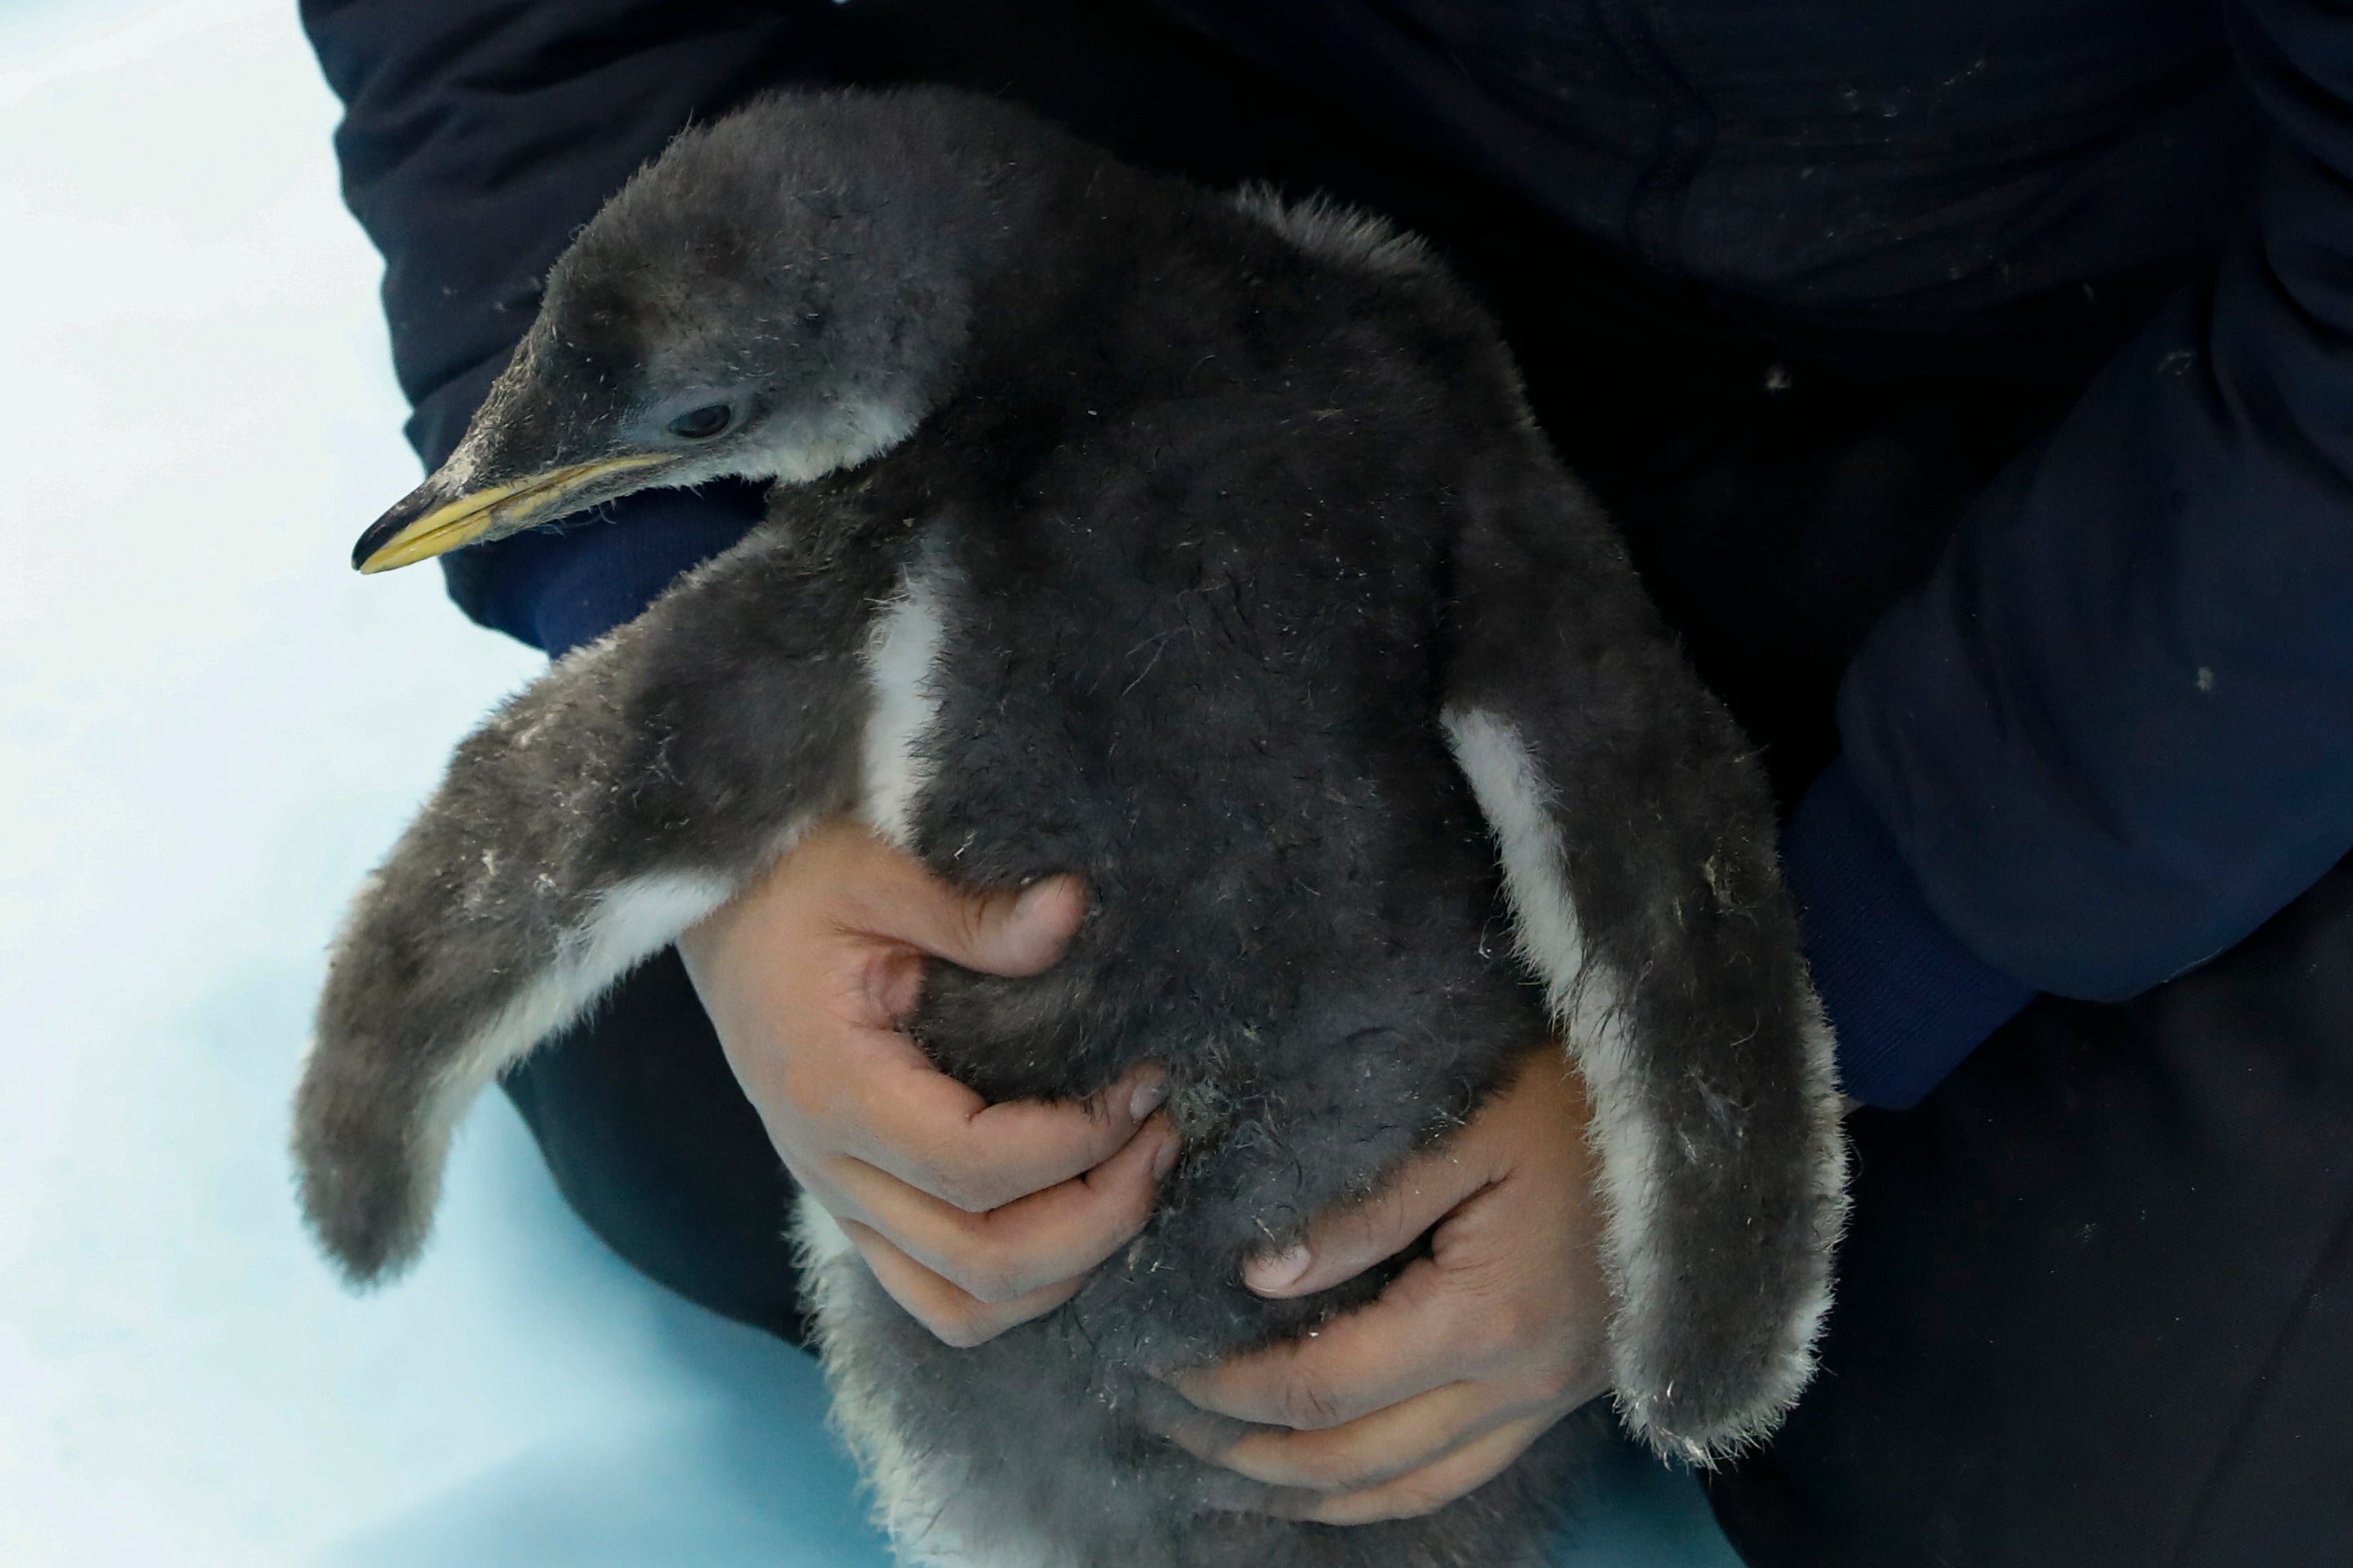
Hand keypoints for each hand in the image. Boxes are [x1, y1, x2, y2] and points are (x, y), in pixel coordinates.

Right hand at [678, 818, 1178, 1346]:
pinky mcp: (855, 1206)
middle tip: (1160, 1138)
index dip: (1078, 1144)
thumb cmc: (791, 880)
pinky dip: (1018, 1284)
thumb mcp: (876, 869)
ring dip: (1065, 1269)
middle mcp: (828, 1168)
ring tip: (1131, 1180)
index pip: (974, 1168)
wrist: (718, 907)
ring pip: (962, 1306)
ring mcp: (837, 1198)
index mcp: (832, 1091)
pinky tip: (1077, 1216)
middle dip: (1098, 1218)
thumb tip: (1072, 910)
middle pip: (982, 1262)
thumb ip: (973, 912)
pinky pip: (939, 1293)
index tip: (1144, 1088)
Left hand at [1163, 1051, 1610, 1523]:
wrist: (1699, 1130)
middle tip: (1165, 1421)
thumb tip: (1259, 1273)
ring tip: (1226, 1472)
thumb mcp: (1467, 1129)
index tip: (1161, 1363)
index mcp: (1480, 1320)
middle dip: (1246, 1453)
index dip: (1230, 1387)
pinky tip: (1332, 1480)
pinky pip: (1457, 1477)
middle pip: (1351, 1460)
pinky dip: (1382, 1493)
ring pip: (1405, 1489)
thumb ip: (1361, 1209)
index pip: (1320, 1386)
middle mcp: (1513, 1385)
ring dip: (1307, 1490)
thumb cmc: (1577, 1104)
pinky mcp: (1561, 1398)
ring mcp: (1543, 1403)